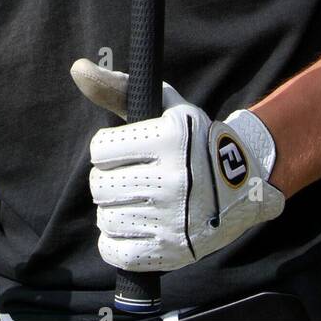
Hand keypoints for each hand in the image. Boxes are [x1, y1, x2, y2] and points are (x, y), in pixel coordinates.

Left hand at [70, 59, 285, 272]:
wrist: (243, 187)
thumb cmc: (191, 140)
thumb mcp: (164, 106)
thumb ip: (117, 87)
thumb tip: (77, 68)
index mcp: (170, 139)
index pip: (100, 148)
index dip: (106, 149)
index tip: (123, 150)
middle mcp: (174, 180)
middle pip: (100, 185)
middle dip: (107, 179)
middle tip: (126, 177)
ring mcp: (174, 219)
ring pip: (106, 218)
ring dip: (112, 210)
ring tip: (133, 201)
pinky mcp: (173, 252)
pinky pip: (117, 252)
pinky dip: (115, 242)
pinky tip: (131, 227)